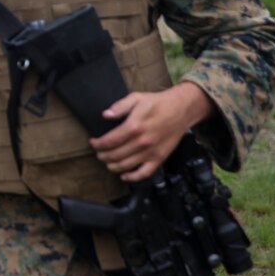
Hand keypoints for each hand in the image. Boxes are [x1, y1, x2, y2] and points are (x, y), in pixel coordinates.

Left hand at [90, 82, 214, 182]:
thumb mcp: (136, 98)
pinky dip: (132, 177)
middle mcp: (142, 142)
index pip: (109, 141)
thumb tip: (105, 115)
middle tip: (98, 153)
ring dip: (112, 166)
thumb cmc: (157, 103)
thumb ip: (119, 107)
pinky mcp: (159, 158)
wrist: (181, 110)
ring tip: (107, 161)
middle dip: (102, 155)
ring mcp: (151, 152)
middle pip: (114, 155)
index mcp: (134, 126)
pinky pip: (144, 173)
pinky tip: (124, 175)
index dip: (97, 144)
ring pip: (126, 166)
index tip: (93, 142)